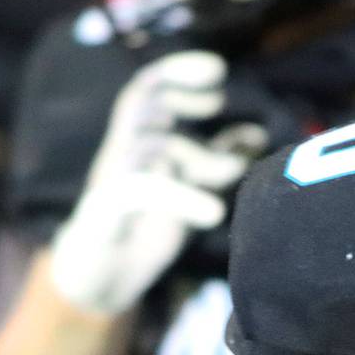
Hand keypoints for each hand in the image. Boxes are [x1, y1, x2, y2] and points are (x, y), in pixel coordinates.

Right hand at [49, 50, 268, 313]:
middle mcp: (122, 154)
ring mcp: (111, 182)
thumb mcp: (186, 189)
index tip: (217, 71)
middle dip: (180, 91)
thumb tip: (255, 132)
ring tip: (233, 172)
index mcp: (139, 143)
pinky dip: (180, 196)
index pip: (151, 88)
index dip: (179, 70)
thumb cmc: (142, 229)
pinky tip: (214, 213)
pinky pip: (137, 191)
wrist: (99, 283)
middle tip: (217, 100)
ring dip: (196, 153)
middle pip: (141, 100)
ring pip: (145, 142)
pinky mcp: (104, 215)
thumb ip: (216, 159)